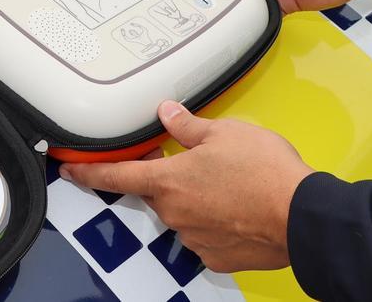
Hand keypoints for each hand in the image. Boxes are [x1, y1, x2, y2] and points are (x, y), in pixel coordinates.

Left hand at [60, 101, 313, 272]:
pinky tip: (238, 209)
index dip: (88, 172)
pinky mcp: (217, 257)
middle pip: (157, 193)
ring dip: (196, 200)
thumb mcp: (225, 133)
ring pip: (183, 214)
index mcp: (168, 180)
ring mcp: (195, 239)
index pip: (116, 175)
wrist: (302, 217)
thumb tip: (168, 113)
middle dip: (169, 178)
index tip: (69, 170)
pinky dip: (216, 222)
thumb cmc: (264, 171)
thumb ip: (189, 126)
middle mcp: (174, 213)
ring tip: (230, 184)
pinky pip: (206, 235)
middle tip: (196, 163)